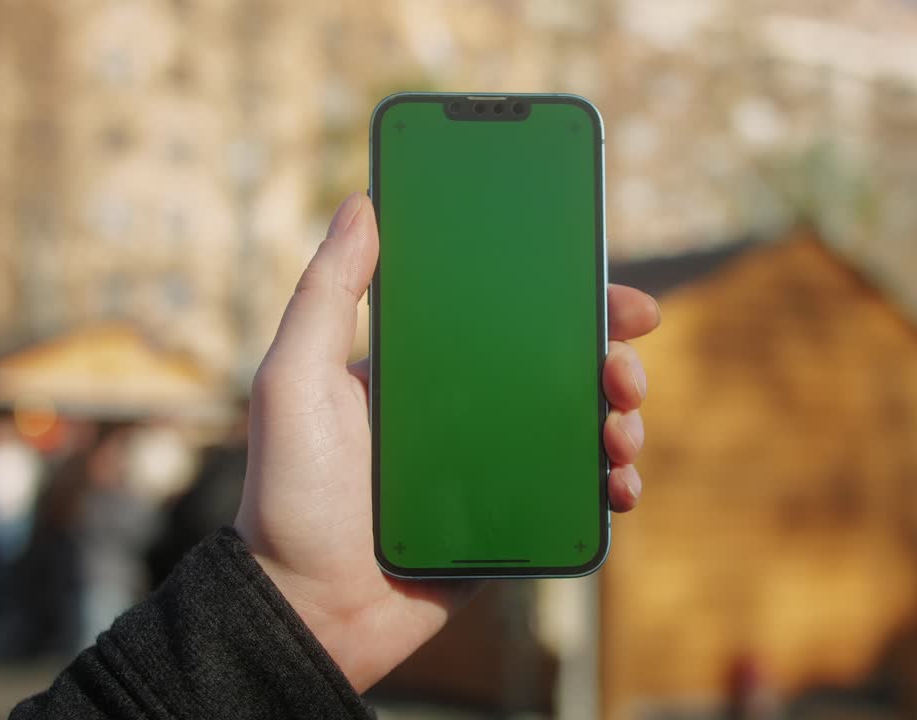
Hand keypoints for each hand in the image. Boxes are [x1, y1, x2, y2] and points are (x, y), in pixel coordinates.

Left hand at [235, 192, 660, 691]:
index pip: (506, 311)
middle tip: (625, 363)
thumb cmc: (291, 493)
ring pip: (582, 425)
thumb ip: (325, 292)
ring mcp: (496, 465)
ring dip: (620, 417)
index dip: (564, 290)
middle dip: (611, 353)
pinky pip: (578, 494)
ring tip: (620, 429)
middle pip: (561, 364)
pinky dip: (611, 484)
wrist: (308, 609)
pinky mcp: (514, 520)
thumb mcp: (293, 379)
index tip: (608, 277)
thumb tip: (361, 201)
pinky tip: (618, 485)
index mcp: (426, 365)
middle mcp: (468, 407)